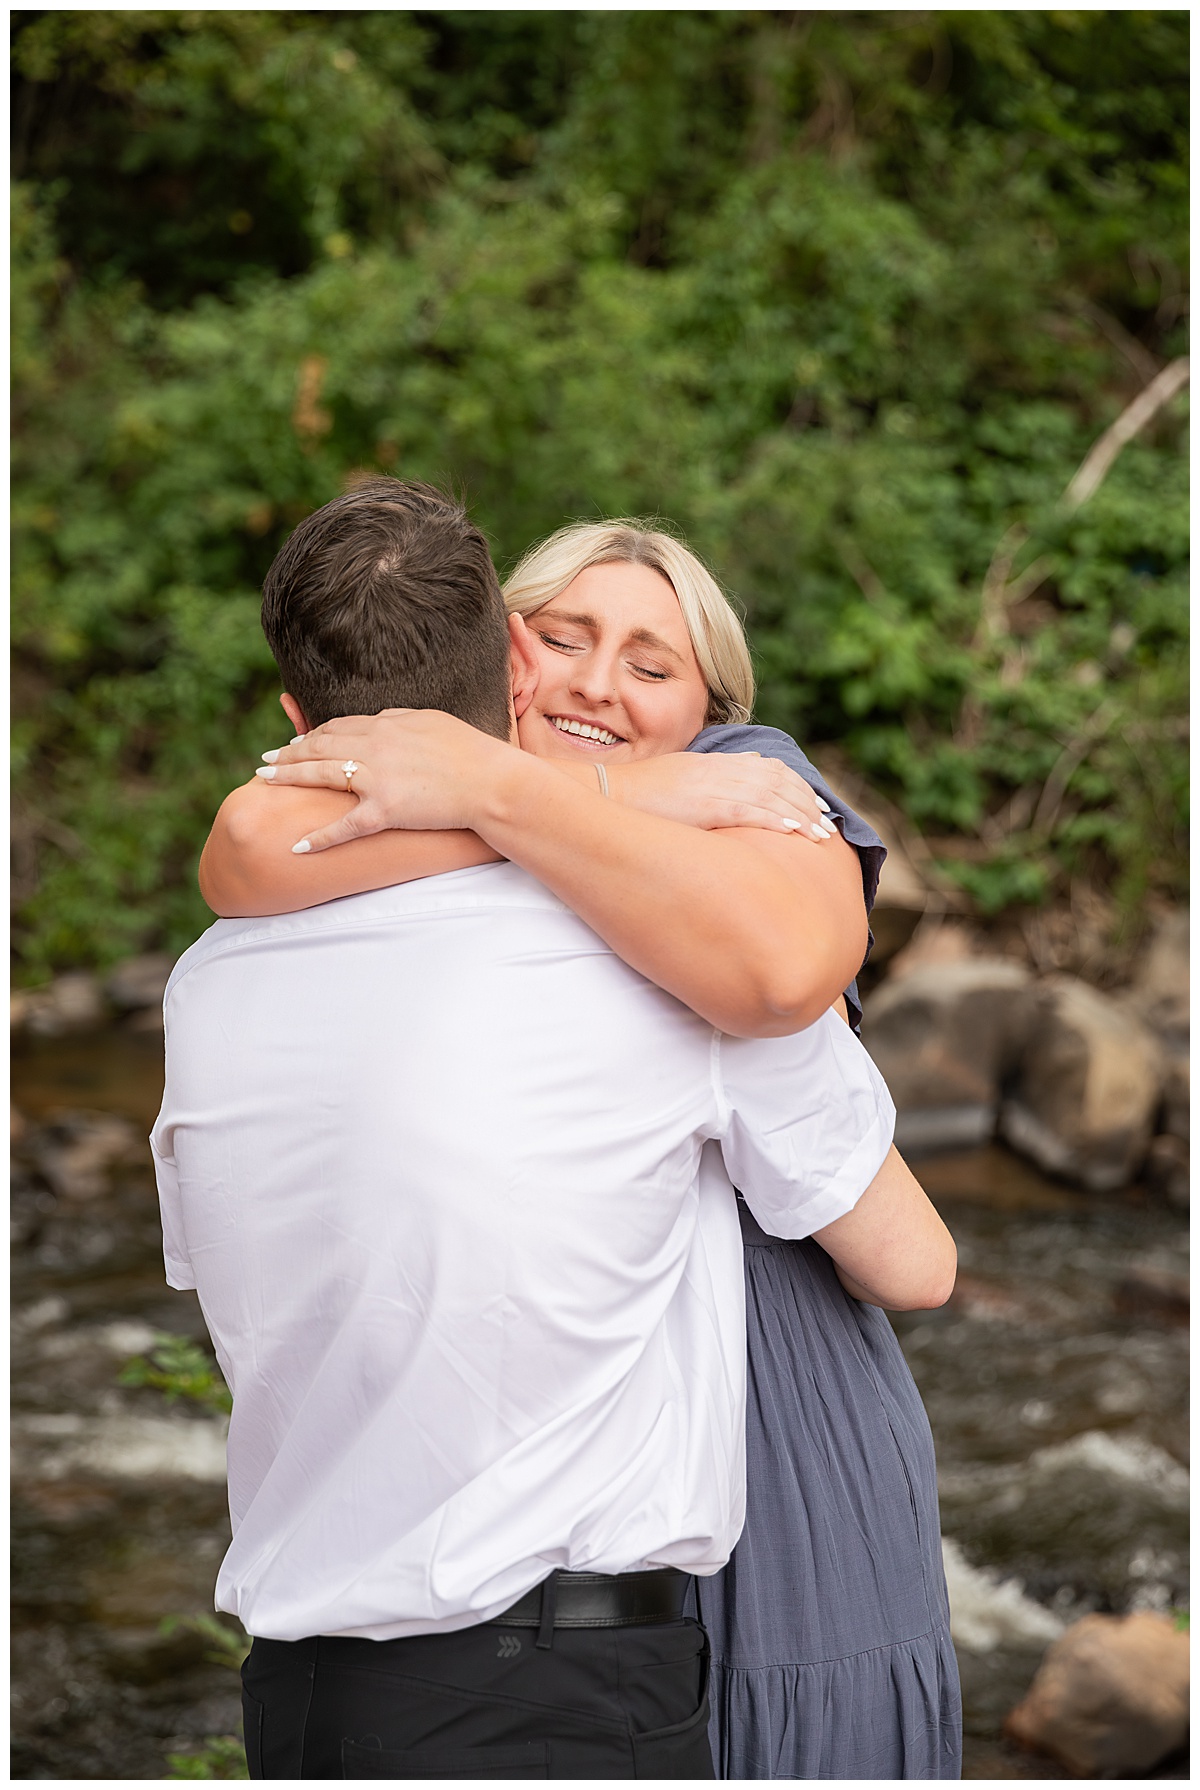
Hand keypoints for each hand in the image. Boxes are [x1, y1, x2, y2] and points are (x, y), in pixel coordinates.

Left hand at [254, 710, 518, 851]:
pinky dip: (318, 839)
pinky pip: (344, 827)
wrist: (492, 782)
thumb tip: (381, 716)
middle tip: (265, 761)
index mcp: (387, 724)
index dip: (310, 734)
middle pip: (320, 747)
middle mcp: (375, 747)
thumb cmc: (471, 751)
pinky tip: (296, 846)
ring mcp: (377, 779)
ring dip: (288, 777)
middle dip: (288, 754)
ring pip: (321, 776)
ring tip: (263, 780)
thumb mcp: (434, 721)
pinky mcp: (385, 811)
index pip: (337, 727)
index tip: (293, 741)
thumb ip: (401, 718)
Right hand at [613, 753, 838, 840]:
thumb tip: (735, 781)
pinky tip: (795, 831)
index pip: (764, 769)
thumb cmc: (635, 797)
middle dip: (805, 802)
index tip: (812, 805)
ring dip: (800, 814)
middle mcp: (717, 770)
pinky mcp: (704, 805)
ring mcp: (711, 786)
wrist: (604, 794)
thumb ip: (707, 780)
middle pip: (775, 780)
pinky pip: (749, 810)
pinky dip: (776, 819)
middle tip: (826, 824)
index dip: (793, 786)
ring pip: (770, 795)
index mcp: (711, 764)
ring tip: (821, 834)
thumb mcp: (676, 781)